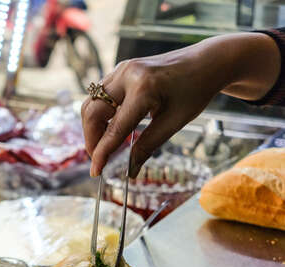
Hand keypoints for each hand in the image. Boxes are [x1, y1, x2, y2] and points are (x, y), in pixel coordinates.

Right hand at [81, 33, 279, 176]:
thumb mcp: (174, 122)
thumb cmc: (195, 91)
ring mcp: (121, 69)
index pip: (115, 128)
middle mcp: (127, 75)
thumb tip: (130, 170)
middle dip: (91, 139)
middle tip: (97, 159)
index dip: (102, 152)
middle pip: (92, 112)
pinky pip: (99, 95)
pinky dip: (99, 115)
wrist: (207, 62)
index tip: (96, 171)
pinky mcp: (120, 70)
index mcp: (144, 89)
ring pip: (91, 103)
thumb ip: (147, 146)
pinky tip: (109, 128)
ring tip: (102, 145)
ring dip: (93, 127)